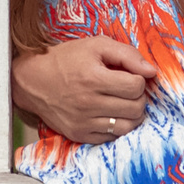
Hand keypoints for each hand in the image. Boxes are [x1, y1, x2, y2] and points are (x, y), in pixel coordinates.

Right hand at [12, 34, 155, 143]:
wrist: (32, 80)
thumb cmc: (66, 59)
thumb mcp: (96, 45)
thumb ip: (127, 55)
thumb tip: (152, 71)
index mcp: (93, 78)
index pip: (136, 87)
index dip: (139, 80)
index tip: (130, 76)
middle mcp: (88, 103)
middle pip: (135, 108)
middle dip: (138, 98)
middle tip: (128, 90)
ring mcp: (83, 122)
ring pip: (127, 127)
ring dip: (132, 115)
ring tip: (123, 103)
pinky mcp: (79, 135)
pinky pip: (111, 138)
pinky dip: (117, 127)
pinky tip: (111, 114)